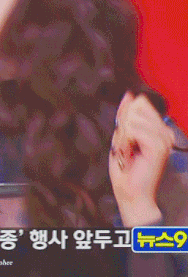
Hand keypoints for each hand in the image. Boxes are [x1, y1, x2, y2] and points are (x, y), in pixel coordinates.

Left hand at [109, 91, 173, 226]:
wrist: (130, 191)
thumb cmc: (124, 167)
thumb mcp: (121, 134)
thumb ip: (125, 114)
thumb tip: (129, 95)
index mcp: (158, 128)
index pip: (139, 103)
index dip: (124, 116)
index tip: (124, 136)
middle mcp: (165, 132)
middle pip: (137, 107)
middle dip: (124, 125)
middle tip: (126, 145)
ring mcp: (164, 139)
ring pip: (133, 119)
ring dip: (123, 136)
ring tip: (128, 151)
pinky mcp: (159, 147)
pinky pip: (134, 130)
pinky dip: (125, 141)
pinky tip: (130, 153)